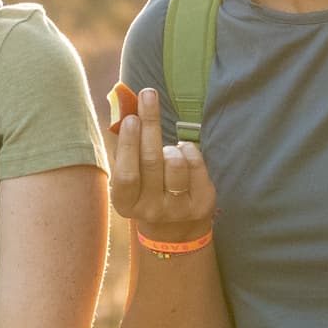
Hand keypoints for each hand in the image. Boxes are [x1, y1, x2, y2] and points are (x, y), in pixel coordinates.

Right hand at [106, 84, 215, 245]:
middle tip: (148, 96)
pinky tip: (183, 152)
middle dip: (149, 124)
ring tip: (169, 149)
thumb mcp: (131, 181)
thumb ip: (127, 152)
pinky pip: (196, 164)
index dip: (129, 145)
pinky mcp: (201, 204)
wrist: (175, 231)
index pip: (127, 174)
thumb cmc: (147, 192)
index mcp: (126, 204)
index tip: (131, 118)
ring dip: (172, 146)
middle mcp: (151, 210)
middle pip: (151, 161)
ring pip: (176, 162)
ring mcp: (178, 209)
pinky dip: (189, 150)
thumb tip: (126, 111)